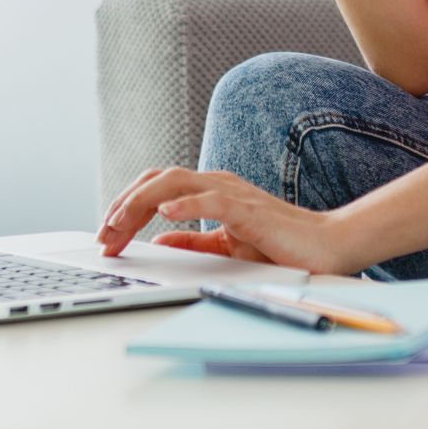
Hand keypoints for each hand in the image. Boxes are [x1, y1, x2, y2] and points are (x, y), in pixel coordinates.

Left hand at [93, 166, 366, 276]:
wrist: (324, 247)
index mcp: (210, 191)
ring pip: (175, 182)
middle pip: (157, 180)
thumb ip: (194, 241)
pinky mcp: (249, 208)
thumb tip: (159, 241)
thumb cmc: (281, 244)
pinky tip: (165, 213)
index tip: (107, 235)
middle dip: (123, 205)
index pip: (157, 188)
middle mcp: (217, 184)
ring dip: (141, 203)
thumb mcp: (226, 245)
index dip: (126, 207)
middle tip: (103, 235)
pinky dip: (185, 204)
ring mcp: (233, 192)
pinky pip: (212, 200)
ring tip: (119, 223)